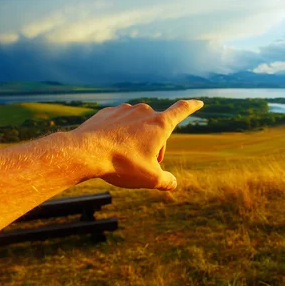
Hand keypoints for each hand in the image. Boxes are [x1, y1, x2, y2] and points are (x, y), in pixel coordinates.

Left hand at [71, 99, 203, 190]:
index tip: (199, 103)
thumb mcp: (150, 179)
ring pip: (136, 126)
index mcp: (159, 124)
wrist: (85, 153)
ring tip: (124, 158)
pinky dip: (118, 136)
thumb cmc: (122, 164)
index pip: (182, 110)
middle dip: (155, 145)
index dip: (192, 107)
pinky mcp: (107, 113)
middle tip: (144, 165)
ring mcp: (124, 110)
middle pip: (157, 128)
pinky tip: (110, 149)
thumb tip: (172, 183)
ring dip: (136, 140)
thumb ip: (166, 181)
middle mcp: (143, 111)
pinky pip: (118, 124)